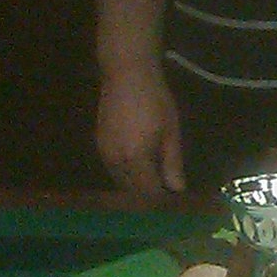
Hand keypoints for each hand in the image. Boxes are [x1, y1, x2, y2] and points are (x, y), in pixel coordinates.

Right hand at [96, 60, 184, 198]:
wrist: (127, 73)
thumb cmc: (155, 99)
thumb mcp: (170, 131)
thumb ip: (172, 163)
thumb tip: (177, 190)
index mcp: (135, 159)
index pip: (147, 193)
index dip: (161, 201)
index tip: (173, 203)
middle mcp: (115, 161)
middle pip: (130, 191)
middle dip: (147, 197)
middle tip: (165, 196)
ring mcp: (104, 152)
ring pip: (119, 181)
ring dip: (135, 186)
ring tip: (153, 183)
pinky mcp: (98, 144)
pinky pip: (112, 168)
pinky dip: (125, 174)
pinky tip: (139, 168)